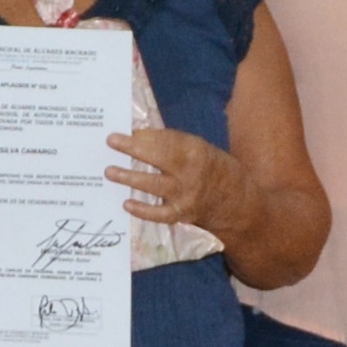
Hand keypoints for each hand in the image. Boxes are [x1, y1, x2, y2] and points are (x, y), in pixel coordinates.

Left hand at [110, 126, 250, 244]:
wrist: (237, 203)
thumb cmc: (214, 169)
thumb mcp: (201, 149)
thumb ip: (174, 144)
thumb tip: (140, 136)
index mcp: (197, 151)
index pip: (167, 140)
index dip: (146, 136)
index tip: (128, 131)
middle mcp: (191, 173)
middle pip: (159, 158)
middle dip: (133, 149)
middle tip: (111, 141)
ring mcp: (186, 196)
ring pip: (154, 185)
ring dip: (130, 178)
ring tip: (110, 171)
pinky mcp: (182, 215)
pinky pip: (159, 214)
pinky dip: (142, 210)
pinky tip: (127, 203)